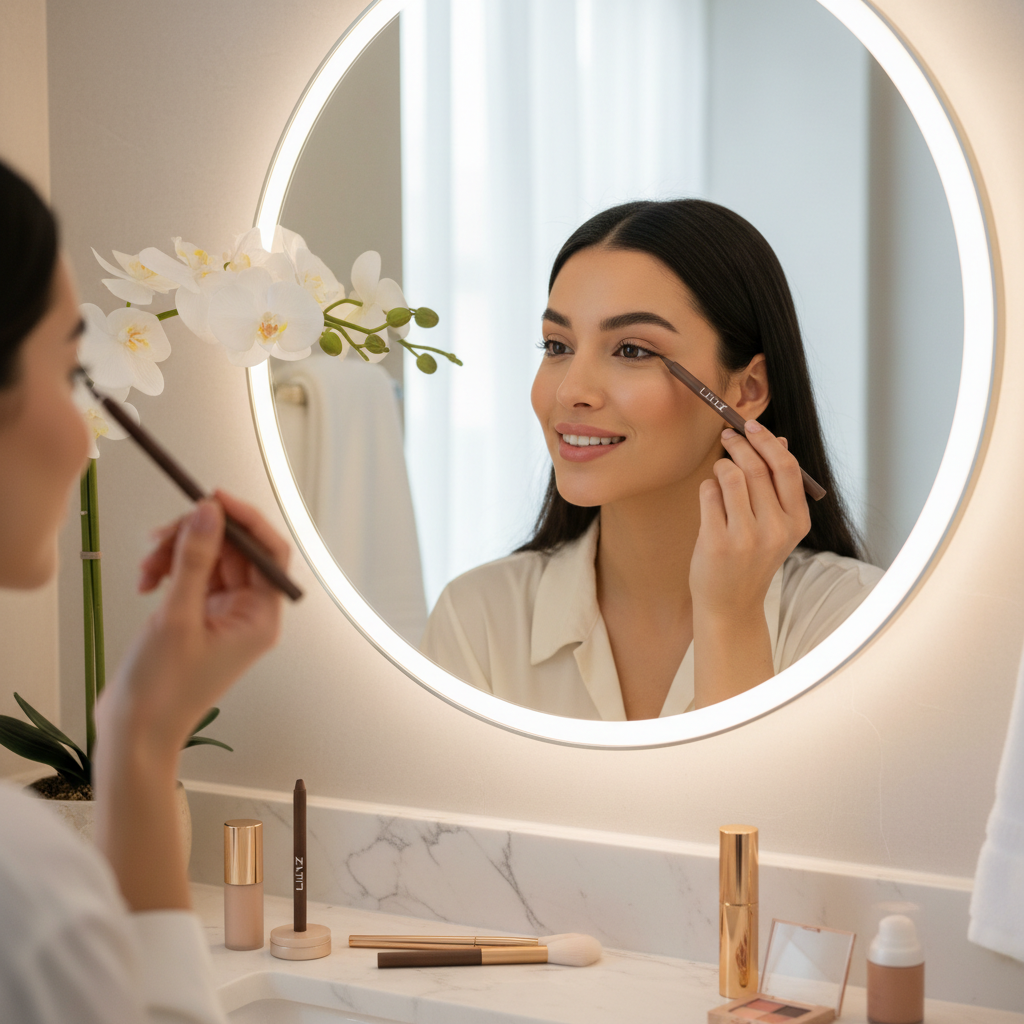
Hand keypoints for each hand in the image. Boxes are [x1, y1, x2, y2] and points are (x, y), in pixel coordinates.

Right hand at [97, 490, 289, 758]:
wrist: (134, 731)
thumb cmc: (162, 689)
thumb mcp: (178, 616)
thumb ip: (196, 559)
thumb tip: (211, 512)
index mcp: (260, 617)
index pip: (270, 552)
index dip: (245, 520)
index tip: (213, 499)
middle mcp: (249, 614)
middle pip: (237, 551)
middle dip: (198, 537)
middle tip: (161, 537)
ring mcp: (225, 614)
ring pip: (211, 559)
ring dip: (177, 553)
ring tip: (146, 568)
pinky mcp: (200, 616)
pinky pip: (193, 576)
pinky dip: (170, 570)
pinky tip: (147, 581)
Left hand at [690, 421, 810, 617]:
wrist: (731, 604)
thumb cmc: (751, 558)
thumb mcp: (775, 526)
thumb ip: (777, 486)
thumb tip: (779, 441)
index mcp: (797, 522)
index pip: (787, 468)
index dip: (767, 442)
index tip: (751, 426)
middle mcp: (776, 529)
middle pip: (757, 468)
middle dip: (739, 444)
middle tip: (727, 435)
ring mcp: (746, 536)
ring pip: (731, 476)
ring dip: (721, 466)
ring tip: (719, 471)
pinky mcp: (717, 541)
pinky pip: (709, 493)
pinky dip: (707, 487)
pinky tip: (710, 496)